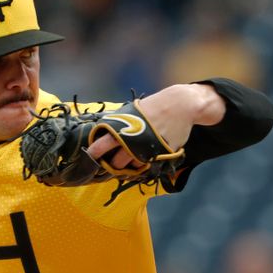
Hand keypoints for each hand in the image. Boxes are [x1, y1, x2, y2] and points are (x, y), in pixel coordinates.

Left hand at [87, 83, 224, 162]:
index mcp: (121, 129)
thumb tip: (103, 133)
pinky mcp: (158, 156)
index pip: (101, 146)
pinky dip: (141, 164)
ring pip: (130, 167)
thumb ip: (118, 123)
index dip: (95, 153)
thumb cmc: (154, 106)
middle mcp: (131, 142)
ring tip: (128, 159)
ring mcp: (145, 151)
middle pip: (115, 163)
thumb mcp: (131, 111)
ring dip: (127, 166)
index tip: (92, 157)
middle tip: (112, 161)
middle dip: (112, 164)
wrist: (180, 105)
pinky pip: (146, 166)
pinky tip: (141, 158)